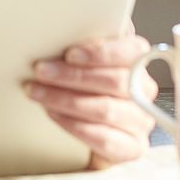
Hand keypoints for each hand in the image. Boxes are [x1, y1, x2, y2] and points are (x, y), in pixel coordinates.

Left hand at [25, 30, 156, 167]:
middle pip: (115, 81)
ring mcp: (140, 121)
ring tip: (36, 92)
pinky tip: (53, 113)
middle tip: (40, 71)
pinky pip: (105, 138)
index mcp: (135, 62)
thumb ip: (77, 46)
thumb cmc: (80, 85)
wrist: (85, 131)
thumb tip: (51, 31)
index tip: (69, 53)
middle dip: (72, 75)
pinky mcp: (132, 147)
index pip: (132, 51)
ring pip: (106, 109)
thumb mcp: (79, 60)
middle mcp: (142, 91)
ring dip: (65, 99)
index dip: (102, 52)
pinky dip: (74, 125)